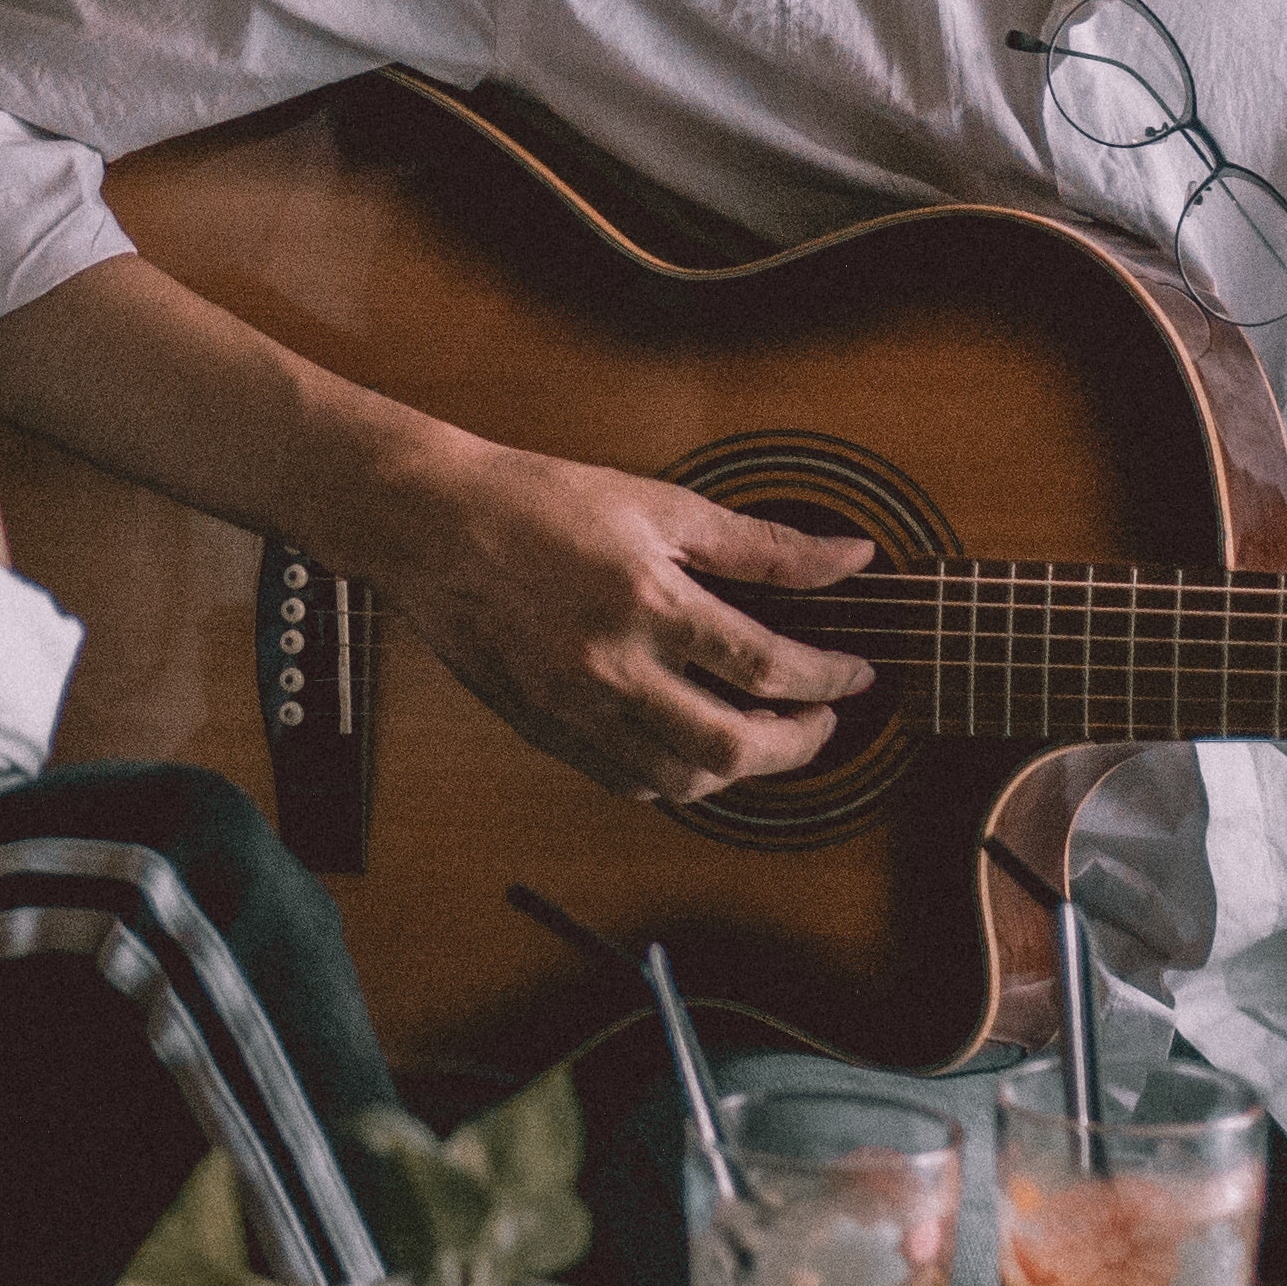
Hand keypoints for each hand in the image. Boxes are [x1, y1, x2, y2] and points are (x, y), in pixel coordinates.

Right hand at [379, 442, 880, 804]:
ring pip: (682, 780)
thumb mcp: (660, 504)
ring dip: (739, 768)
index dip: (829, 678)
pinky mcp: (547, 732)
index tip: (854, 674)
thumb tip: (847, 558)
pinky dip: (675, 777)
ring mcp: (576, 710)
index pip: (768, 666)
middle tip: (820, 720)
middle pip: (733, 747)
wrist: (432, 527)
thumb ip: (760, 544)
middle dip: (798, 744)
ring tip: (761, 734)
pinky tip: (690, 746)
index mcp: (649, 603)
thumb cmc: (537, 502)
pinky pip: (628, 783)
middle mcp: (615, 670)